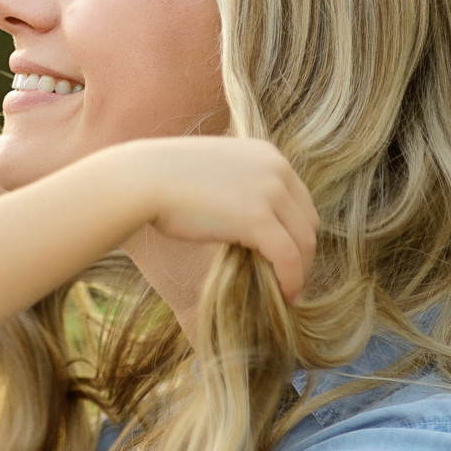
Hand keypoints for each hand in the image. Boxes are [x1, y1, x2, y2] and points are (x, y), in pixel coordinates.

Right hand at [101, 137, 319, 301]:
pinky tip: (283, 295)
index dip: (296, 233)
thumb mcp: (215, 171)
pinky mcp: (259, 219)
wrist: (142, 179)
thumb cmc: (163, 178)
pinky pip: (289, 258)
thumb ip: (238, 186)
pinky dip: (291, 280)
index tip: (287, 257)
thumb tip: (244, 216)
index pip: (300, 200)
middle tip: (289, 279)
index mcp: (268, 155)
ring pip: (304, 242)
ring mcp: (271, 192)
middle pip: (308, 221)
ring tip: (287, 293)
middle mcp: (277, 168)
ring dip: (300, 272)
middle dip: (303, 253)